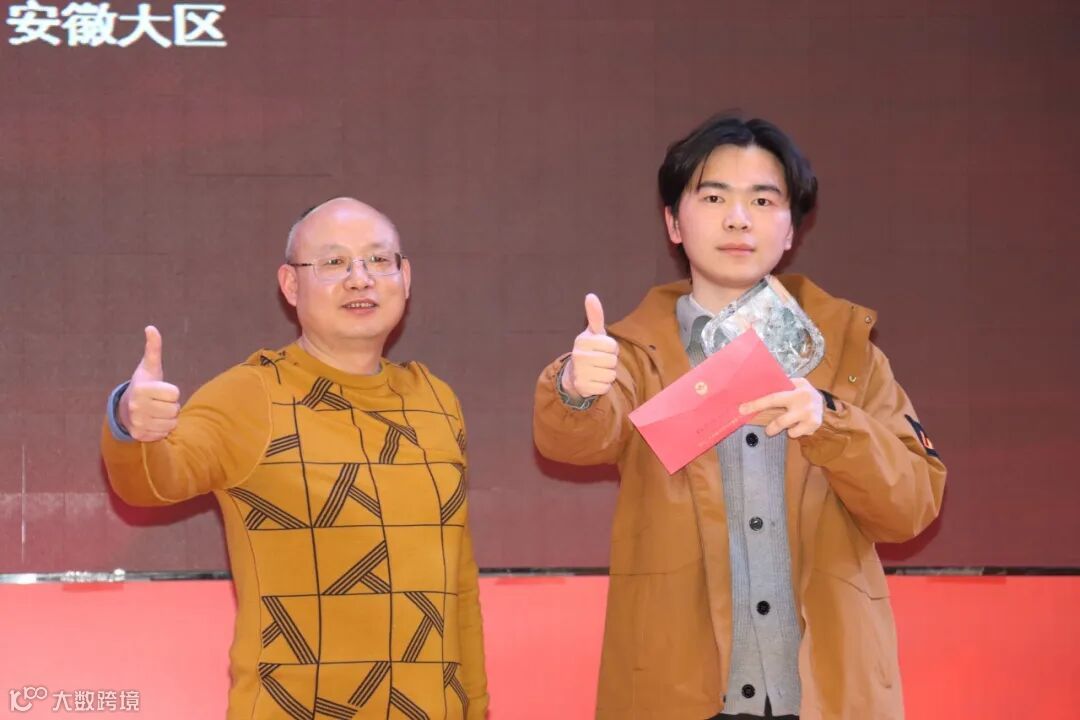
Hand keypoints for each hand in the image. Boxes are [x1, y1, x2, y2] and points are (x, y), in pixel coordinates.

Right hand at [118, 326, 180, 441]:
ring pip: (172, 423)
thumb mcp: (149, 367)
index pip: (175, 393)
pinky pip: (165, 434)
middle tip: (159, 402)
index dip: (172, 391)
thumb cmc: (144, 385)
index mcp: (141, 389)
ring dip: (169, 418)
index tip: (161, 390)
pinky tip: (153, 422)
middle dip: (171, 405)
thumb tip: (151, 328)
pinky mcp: (140, 435)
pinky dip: (163, 429)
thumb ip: (154, 348)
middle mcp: (136, 407)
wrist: (126, 409)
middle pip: (175, 409)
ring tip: (157, 411)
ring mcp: (137, 423)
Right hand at [561, 293, 618, 398]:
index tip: (602, 349)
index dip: (612, 349)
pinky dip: (603, 386)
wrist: (573, 374)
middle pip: (612, 361)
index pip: (613, 346)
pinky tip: (594, 381)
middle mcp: (578, 355)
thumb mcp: (592, 333)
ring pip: (611, 374)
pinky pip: (605, 387)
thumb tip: (591, 295)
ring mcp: (579, 371)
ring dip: (608, 374)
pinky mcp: (582, 386)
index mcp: (582, 340)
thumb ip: (595, 316)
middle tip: (600, 361)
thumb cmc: (589, 351)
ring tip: (597, 371)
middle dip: (610, 362)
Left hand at [739, 377, 823, 438]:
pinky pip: (797, 433)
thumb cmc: (803, 393)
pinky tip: (800, 424)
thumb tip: (756, 389)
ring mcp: (810, 415)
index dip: (756, 404)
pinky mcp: (814, 426)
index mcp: (796, 390)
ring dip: (786, 430)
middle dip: (772, 428)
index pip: (772, 398)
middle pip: (781, 421)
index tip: (742, 409)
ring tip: (790, 423)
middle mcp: (803, 403)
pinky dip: (796, 431)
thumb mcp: (795, 384)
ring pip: (790, 430)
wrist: (826, 403)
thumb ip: (781, 386)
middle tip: (768, 431)